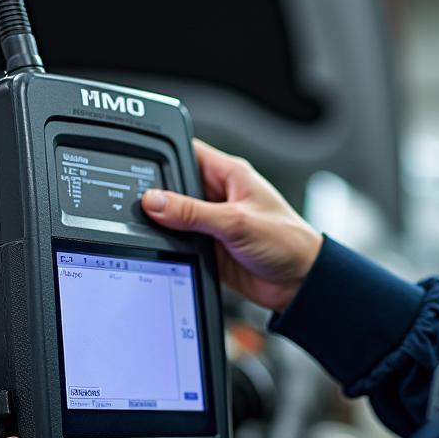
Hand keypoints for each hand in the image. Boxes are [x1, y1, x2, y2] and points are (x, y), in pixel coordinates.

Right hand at [141, 139, 322, 312]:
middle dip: (158, 195)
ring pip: (175, 216)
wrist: (300, 284)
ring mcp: (214, 221)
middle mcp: (221, 195)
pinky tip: (165, 247)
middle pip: (176, 186)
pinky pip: (182, 241)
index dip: (164, 155)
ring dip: (165, 223)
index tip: (139, 165)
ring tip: (150, 227)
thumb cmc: (288, 242)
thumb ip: (193, 212)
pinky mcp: (211, 246)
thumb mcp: (236, 222)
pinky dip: (172, 244)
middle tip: (139, 204)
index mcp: (231, 175)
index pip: (189, 152)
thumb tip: (155, 201)